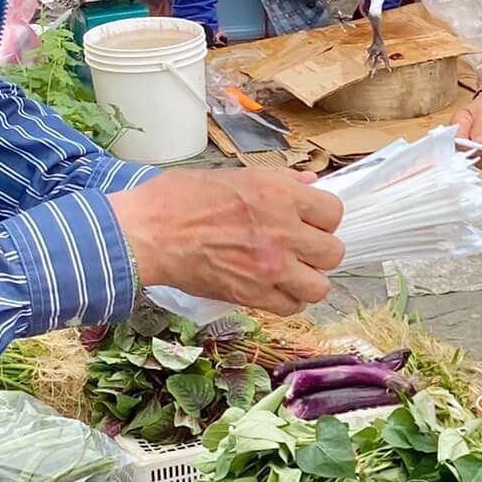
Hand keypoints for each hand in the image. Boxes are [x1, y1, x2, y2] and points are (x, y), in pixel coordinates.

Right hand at [108, 167, 345, 315]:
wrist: (148, 233)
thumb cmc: (180, 198)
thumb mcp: (234, 175)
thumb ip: (279, 181)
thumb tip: (309, 184)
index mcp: (280, 196)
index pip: (334, 212)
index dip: (322, 217)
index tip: (308, 220)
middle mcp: (284, 233)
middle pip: (333, 252)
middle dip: (319, 249)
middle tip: (300, 247)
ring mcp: (271, 268)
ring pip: (320, 286)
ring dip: (308, 279)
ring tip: (291, 272)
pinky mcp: (253, 295)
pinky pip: (292, 307)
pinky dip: (287, 300)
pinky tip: (274, 288)